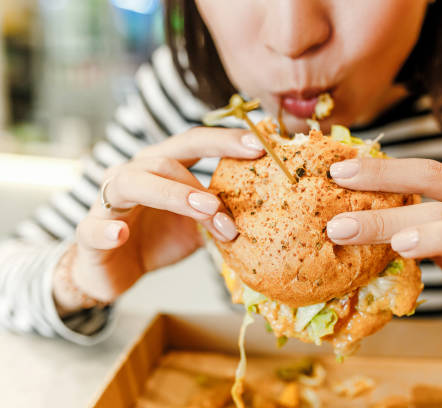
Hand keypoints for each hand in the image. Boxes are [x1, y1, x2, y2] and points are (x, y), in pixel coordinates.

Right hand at [53, 128, 263, 311]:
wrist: (114, 271)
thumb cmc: (158, 239)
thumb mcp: (196, 225)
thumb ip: (219, 213)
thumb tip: (264, 208)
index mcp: (161, 167)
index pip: (192, 143)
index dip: (223, 140)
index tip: (259, 146)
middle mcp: (133, 174)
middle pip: (164, 160)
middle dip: (200, 181)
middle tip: (227, 203)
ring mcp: (108, 201)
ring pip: (133, 183)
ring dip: (172, 196)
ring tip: (203, 212)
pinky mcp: (90, 232)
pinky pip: (94, 227)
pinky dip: (107, 229)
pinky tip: (120, 234)